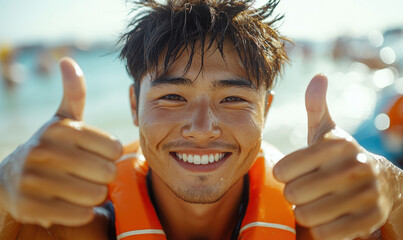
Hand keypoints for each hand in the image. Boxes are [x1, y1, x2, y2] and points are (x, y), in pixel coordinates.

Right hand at [0, 57, 121, 227]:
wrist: (11, 178)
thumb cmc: (51, 146)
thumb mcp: (62, 119)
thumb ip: (73, 93)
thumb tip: (69, 61)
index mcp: (61, 129)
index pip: (115, 148)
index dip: (111, 155)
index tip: (98, 155)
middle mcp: (45, 151)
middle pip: (107, 172)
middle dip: (104, 176)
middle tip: (90, 174)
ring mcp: (34, 179)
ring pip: (95, 195)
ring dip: (94, 194)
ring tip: (81, 187)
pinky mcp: (30, 206)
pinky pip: (80, 214)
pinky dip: (82, 211)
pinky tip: (72, 202)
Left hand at [273, 74, 397, 239]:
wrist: (382, 184)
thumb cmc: (340, 157)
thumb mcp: (328, 131)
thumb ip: (316, 106)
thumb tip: (318, 76)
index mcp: (337, 145)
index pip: (284, 169)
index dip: (283, 174)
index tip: (293, 173)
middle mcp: (353, 168)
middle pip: (293, 193)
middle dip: (293, 194)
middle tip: (304, 190)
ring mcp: (365, 195)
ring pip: (306, 215)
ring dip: (304, 213)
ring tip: (314, 203)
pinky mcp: (370, 220)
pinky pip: (325, 234)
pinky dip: (320, 230)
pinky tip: (327, 218)